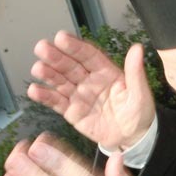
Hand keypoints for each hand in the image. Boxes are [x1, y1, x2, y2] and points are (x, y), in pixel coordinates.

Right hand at [27, 31, 155, 150]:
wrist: (132, 138)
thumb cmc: (139, 112)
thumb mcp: (140, 93)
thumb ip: (135, 72)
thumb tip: (137, 48)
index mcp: (105, 71)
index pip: (87, 55)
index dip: (74, 46)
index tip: (61, 37)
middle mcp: (89, 80)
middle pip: (69, 65)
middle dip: (55, 56)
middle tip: (42, 47)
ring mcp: (78, 95)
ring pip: (60, 81)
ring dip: (48, 74)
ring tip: (37, 68)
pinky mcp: (72, 111)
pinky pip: (56, 102)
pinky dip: (45, 96)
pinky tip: (35, 90)